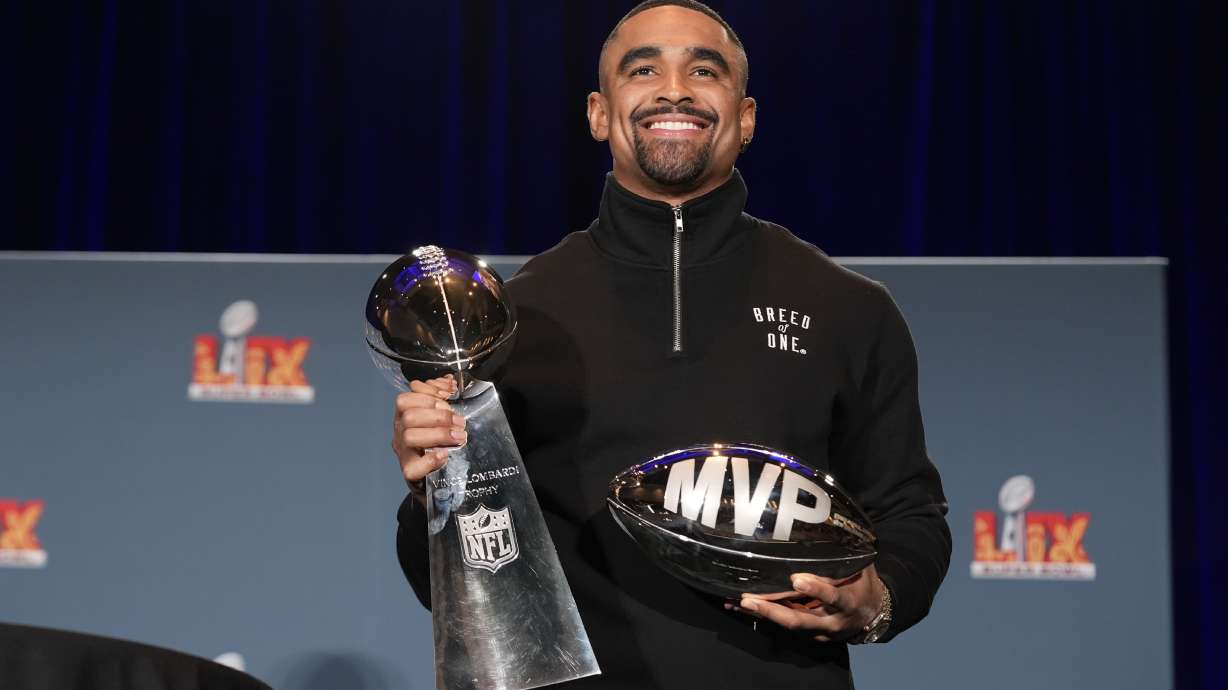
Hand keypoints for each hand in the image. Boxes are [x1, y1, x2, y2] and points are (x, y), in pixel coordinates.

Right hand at [391, 375, 465, 495]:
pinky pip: (412, 468)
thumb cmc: (436, 442)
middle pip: (408, 417)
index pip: (404, 400)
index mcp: (404, 416)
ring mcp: (403, 452)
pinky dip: (430, 460)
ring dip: (438, 434)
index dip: (427, 396)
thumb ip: (441, 398)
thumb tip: (450, 382)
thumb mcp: (437, 416)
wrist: (433, 480)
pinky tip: (444, 455)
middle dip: (438, 416)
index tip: (448, 398)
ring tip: (458, 437)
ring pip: (409, 437)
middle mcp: (400, 432)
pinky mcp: (410, 473)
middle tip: (460, 423)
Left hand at [728, 564, 884, 641]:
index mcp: (848, 602)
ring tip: (738, 603)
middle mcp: (832, 621)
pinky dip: (763, 617)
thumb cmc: (863, 584)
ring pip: (788, 625)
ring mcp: (818, 632)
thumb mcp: (862, 568)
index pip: (832, 596)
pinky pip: (783, 626)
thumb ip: (845, 554)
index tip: (796, 579)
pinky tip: (742, 608)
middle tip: (749, 600)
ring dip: (762, 614)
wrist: (873, 615)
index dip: (815, 589)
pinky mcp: (809, 635)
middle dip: (773, 610)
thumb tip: (829, 525)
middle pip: (800, 620)